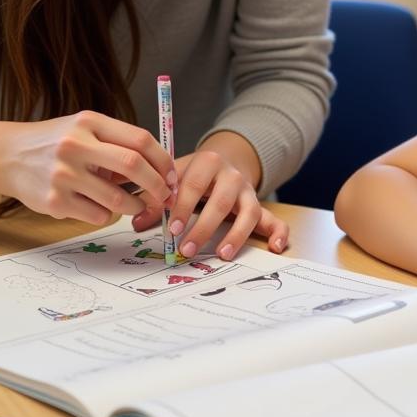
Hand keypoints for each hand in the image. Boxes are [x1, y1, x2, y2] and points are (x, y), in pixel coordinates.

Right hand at [0, 112, 175, 224]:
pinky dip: (107, 215)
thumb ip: (118, 144)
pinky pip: (98, 215)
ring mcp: (64, 175)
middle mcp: (76, 145)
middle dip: (158, 186)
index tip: (172, 175)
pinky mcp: (55, 202)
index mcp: (89, 123)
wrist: (7, 156)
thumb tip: (161, 170)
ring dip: (135, 206)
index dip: (163, 160)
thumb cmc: (56, 142)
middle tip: (166, 196)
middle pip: (134, 166)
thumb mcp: (85, 130)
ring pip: (118, 199)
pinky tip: (99, 206)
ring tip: (135, 206)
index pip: (140, 140)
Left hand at [132, 150, 288, 260]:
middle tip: (186, 248)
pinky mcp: (258, 206)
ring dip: (237, 235)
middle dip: (204, 226)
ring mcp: (248, 191)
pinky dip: (278, 232)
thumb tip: (137, 222)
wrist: (220, 163)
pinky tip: (276, 247)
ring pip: (249, 212)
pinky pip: (274, 218)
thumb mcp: (173, 178)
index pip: (194, 184)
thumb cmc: (191, 175)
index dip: (182, 207)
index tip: (170, 229)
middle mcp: (232, 175)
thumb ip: (155, 198)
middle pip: (222, 201)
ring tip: (223, 254)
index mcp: (207, 162)